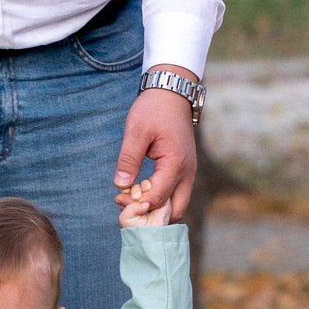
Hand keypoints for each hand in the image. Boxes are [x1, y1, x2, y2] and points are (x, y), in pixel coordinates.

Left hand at [113, 66, 198, 221]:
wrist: (172, 94)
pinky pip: (176, 194)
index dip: (138, 204)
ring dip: (157, 207)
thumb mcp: (136, 131)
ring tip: (133, 198)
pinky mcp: (185, 171)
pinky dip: (161, 199)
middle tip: (128, 206)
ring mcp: (189, 173)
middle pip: (174, 210)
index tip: (119, 199)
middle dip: (151, 214)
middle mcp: (187, 172)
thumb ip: (128, 160)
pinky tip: (142, 191)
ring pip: (177, 205)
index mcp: (175, 164)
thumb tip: (120, 186)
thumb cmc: (153, 110)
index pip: (158, 198)